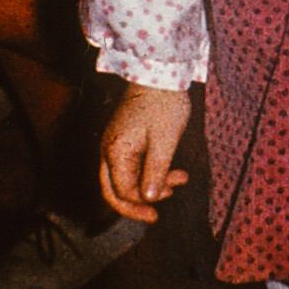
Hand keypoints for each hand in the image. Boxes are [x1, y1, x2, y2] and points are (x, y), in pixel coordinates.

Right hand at [100, 84, 191, 222]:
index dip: (138, 205)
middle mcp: (109, 150)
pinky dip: (151, 172)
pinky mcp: (125, 139)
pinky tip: (173, 171)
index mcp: (115, 151)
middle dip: (136, 204)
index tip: (157, 213)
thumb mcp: (165, 141)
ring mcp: (115, 144)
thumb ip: (155, 172)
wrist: (160, 73)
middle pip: (113, 189)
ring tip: (180, 180)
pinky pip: (132, 165)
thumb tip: (148, 199)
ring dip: (150, 185)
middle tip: (155, 215)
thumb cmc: (164, 104)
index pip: (120, 191)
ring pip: (124, 178)